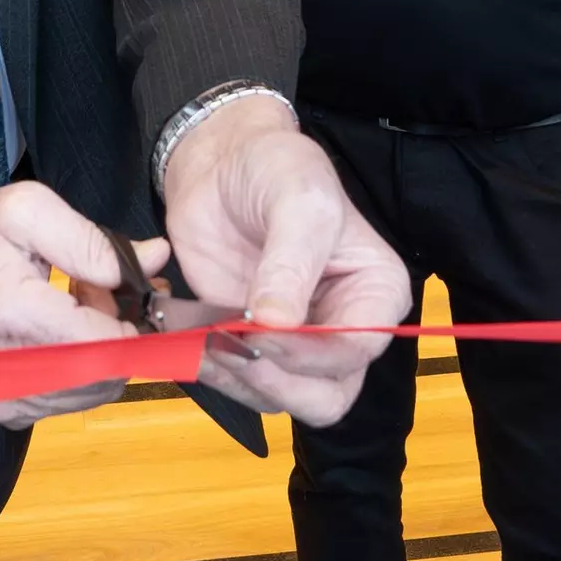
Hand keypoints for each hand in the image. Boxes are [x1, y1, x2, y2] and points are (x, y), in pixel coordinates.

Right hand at [0, 182, 142, 425]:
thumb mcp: (26, 209)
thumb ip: (92, 239)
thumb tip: (152, 261)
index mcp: (13, 313)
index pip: (104, 343)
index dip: (132, 319)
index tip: (129, 289)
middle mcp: (5, 369)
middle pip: (105, 374)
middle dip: (119, 333)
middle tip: (103, 290)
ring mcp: (2, 398)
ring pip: (93, 391)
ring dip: (101, 351)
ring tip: (79, 305)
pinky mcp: (3, 411)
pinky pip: (69, 401)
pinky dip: (79, 370)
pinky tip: (61, 332)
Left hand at [159, 93, 407, 424]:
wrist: (223, 163)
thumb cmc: (276, 168)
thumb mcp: (297, 200)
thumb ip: (291, 263)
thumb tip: (278, 325)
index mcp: (375, 293)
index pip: (358, 349)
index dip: (311, 353)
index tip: (261, 331)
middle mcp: (343, 328)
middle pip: (326, 395)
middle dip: (275, 381)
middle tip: (229, 346)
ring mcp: (295, 343)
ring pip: (279, 397)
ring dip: (235, 377)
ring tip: (200, 336)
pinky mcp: (249, 345)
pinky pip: (237, 382)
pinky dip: (208, 369)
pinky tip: (185, 337)